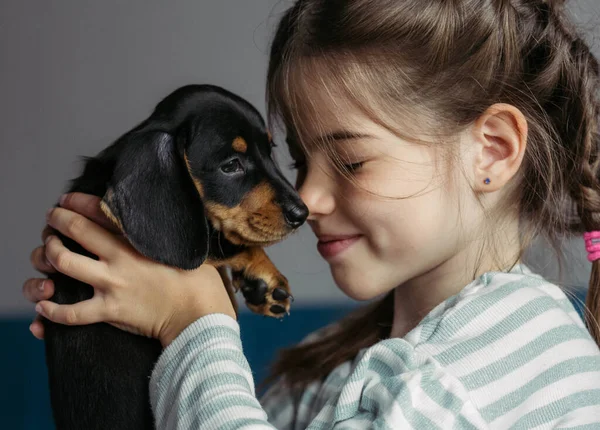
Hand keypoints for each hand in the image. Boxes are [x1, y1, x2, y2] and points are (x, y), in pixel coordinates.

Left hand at [23, 193, 234, 346]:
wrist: (198, 314)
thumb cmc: (198, 281)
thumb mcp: (184, 248)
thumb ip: (165, 237)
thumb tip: (162, 227)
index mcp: (137, 240)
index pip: (98, 211)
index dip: (76, 201)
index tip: (66, 199)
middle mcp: (119, 258)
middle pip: (75, 230)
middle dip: (56, 220)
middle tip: (52, 219)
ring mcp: (112, 284)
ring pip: (64, 263)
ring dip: (49, 255)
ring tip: (47, 254)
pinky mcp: (110, 311)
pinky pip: (71, 313)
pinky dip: (51, 311)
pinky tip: (44, 305)